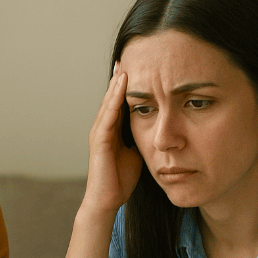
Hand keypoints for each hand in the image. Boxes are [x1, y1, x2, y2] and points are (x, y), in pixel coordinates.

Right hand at [80, 68, 142, 219]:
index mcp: (111, 131)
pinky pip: (107, 114)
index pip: (120, 103)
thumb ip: (142, 139)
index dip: (127, 86)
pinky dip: (114, 98)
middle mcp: (102, 128)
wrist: (107, 201)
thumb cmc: (120, 180)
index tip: (137, 67)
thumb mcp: (137, 153)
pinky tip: (122, 84)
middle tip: (127, 56)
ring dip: (116, 82)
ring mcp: (99, 133)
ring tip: (124, 64)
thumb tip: (158, 129)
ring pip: (108, 102)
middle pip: (112, 97)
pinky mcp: (99, 140)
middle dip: (119, 78)